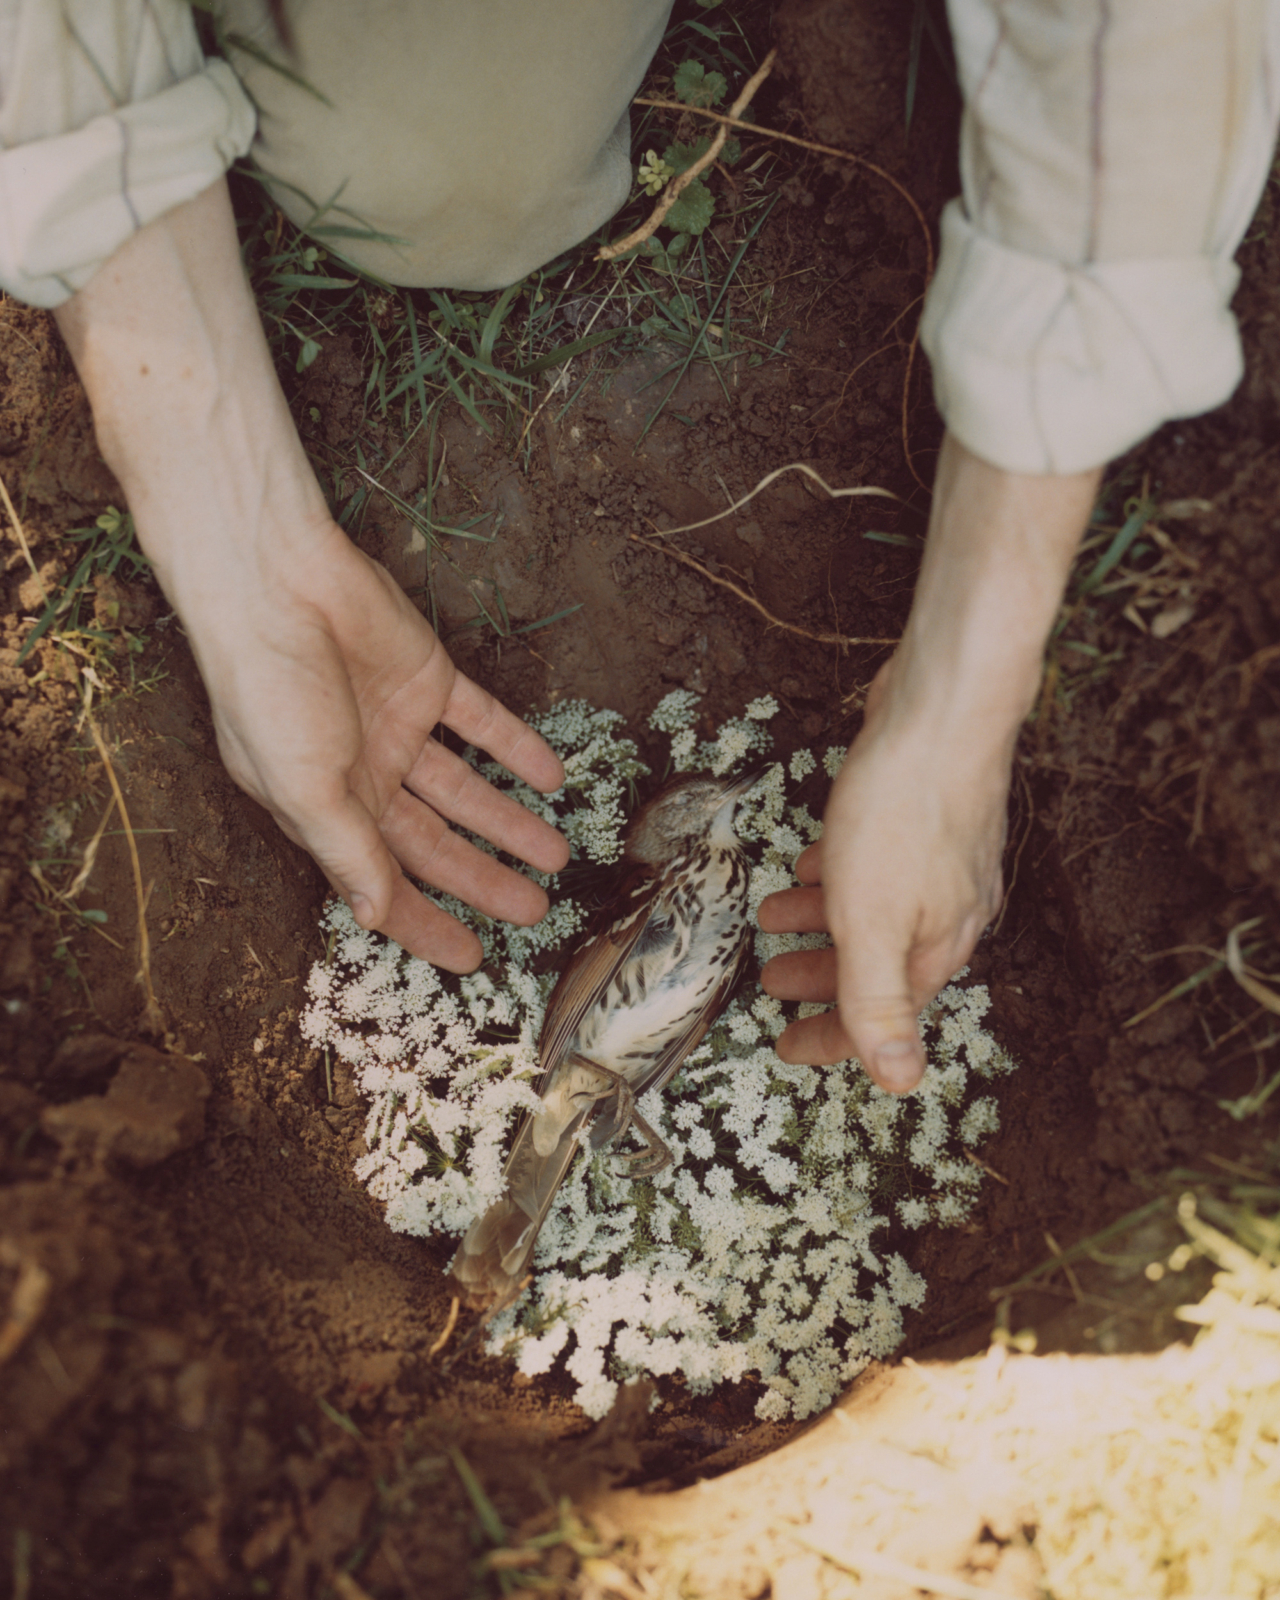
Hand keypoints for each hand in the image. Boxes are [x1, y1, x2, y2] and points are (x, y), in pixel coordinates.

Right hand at [190, 517, 567, 970]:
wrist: (276, 582)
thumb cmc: (269, 691)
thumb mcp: (303, 786)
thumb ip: (347, 851)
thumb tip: (374, 916)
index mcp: (322, 808)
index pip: (382, 881)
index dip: (424, 922)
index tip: (472, 960)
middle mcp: (363, 774)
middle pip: (434, 841)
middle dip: (483, 878)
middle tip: (535, 912)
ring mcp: (399, 725)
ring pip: (466, 788)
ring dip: (510, 822)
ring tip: (557, 856)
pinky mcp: (429, 679)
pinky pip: (484, 722)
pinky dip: (518, 748)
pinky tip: (554, 778)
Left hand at [758, 435, 1101, 1090]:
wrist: (940, 709)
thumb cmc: (903, 811)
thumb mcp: (873, 920)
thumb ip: (879, 1001)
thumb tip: (901, 1084)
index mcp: (939, 944)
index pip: (884, 1018)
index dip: (831, 1040)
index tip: (784, 1046)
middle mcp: (949, 909)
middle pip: (878, 966)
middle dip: (820, 979)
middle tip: (769, 981)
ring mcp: (941, 860)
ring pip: (874, 912)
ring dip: (820, 923)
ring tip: (770, 914)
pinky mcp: (926, 817)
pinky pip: (875, 867)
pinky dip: (838, 876)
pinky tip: (810, 862)